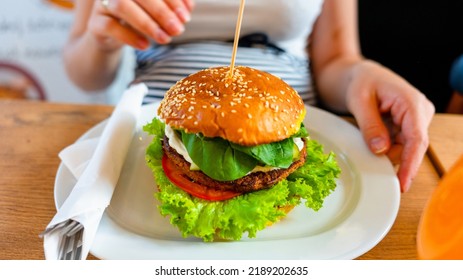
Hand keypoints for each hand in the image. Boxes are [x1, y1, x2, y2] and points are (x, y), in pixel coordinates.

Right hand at [87, 0, 193, 50]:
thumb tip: (188, 8)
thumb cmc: (140, 18)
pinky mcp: (95, 24)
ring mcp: (102, 4)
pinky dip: (130, 36)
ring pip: (121, 6)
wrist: (112, 36)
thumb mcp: (158, 11)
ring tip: (165, 39)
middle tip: (178, 29)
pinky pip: (110, 26)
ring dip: (147, 24)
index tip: (186, 16)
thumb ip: (173, 6)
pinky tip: (145, 45)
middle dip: (162, 12)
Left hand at [345, 60, 434, 191]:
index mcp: (411, 102)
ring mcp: (417, 120)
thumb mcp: (359, 101)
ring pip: (404, 149)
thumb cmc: (361, 82)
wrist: (362, 75)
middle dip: (392, 158)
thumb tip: (380, 150)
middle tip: (369, 159)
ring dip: (386, 152)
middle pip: (411, 148)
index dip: (410, 164)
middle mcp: (420, 112)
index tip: (402, 183)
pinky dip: (385, 148)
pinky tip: (373, 140)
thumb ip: (370, 125)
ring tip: (367, 137)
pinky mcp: (409, 127)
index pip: (416, 139)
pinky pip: (399, 145)